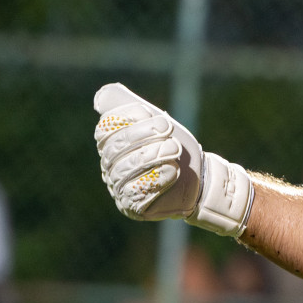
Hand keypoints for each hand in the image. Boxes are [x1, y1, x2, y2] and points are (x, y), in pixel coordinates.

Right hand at [92, 83, 253, 236]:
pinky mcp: (133, 207)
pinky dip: (157, 179)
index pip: (106, 129)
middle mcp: (110, 167)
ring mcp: (119, 188)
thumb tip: (102, 95)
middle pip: (116, 149)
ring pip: (125, 171)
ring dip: (153, 156)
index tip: (153, 113)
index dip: (128, 118)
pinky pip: (136, 193)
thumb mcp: (155, 120)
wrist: (200, 176)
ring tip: (175, 151)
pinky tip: (173, 172)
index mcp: (110, 144)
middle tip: (170, 132)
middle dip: (145, 136)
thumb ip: (129, 105)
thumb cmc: (174, 145)